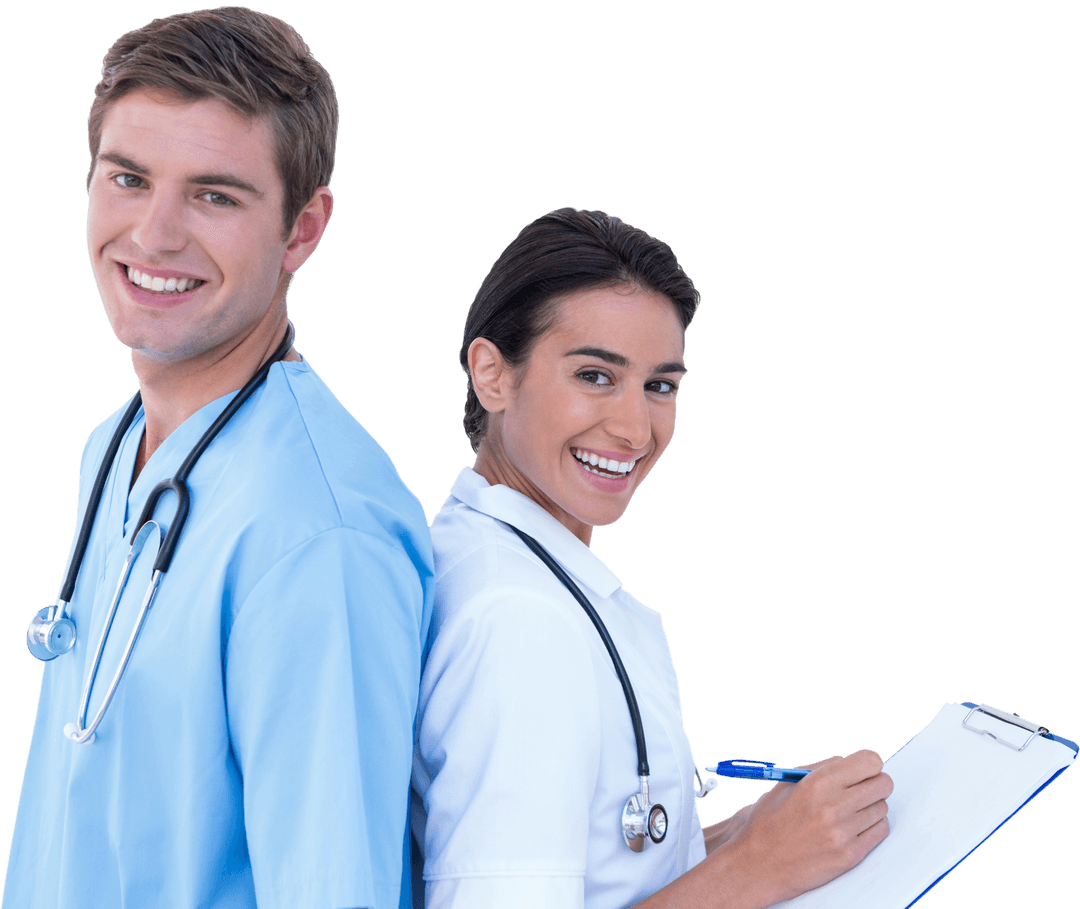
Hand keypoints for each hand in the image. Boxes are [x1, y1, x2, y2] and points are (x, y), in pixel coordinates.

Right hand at [722, 750, 892, 903]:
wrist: (759, 863)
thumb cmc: (769, 822)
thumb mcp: (788, 783)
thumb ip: (822, 769)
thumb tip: (849, 763)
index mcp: (818, 782)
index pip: (870, 762)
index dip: (868, 764)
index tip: (863, 769)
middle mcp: (834, 806)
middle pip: (884, 784)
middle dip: (873, 783)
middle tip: (860, 788)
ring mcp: (844, 833)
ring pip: (882, 808)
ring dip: (869, 807)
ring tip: (848, 811)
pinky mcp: (850, 856)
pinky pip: (880, 831)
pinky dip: (870, 827)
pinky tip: (852, 826)